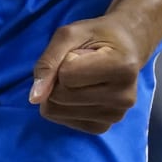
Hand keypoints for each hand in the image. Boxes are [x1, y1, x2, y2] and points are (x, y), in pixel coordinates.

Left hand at [29, 15, 150, 134]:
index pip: (66, 75)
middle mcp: (124, 97)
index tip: (82, 52)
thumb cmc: (98, 35)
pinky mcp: (105, 127)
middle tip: (80, 64)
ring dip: (59, 92)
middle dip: (58, 78)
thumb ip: (49, 60)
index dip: (64, 60)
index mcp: (122, 67)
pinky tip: (82, 92)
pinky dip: (63, 106)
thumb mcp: (70, 33)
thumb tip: (34, 98)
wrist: (127, 47)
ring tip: (82, 77)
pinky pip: (64, 122)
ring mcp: (116, 116)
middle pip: (60, 97)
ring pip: (58, 112)